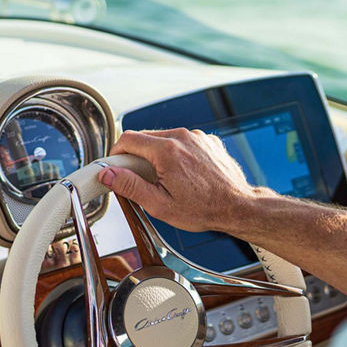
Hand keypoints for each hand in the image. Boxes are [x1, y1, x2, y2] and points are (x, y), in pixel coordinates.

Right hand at [101, 128, 260, 233]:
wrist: (237, 207)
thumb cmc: (204, 209)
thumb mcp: (159, 204)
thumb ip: (130, 186)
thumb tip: (108, 174)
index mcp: (167, 151)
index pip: (128, 139)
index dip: (116, 153)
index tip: (115, 166)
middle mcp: (183, 137)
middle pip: (145, 137)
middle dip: (137, 156)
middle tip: (141, 179)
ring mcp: (197, 137)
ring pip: (164, 138)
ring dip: (158, 155)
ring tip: (166, 180)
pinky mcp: (208, 141)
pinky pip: (183, 142)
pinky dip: (177, 154)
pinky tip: (184, 175)